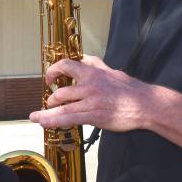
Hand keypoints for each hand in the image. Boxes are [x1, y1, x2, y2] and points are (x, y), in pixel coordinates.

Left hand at [29, 55, 150, 131]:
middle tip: (48, 103)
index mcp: (93, 72)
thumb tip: (83, 58)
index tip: (50, 79)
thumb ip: (95, 64)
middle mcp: (89, 86)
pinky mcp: (94, 116)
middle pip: (61, 91)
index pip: (66, 65)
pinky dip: (54, 121)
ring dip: (46, 114)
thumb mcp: (111, 70)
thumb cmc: (130, 89)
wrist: (145, 105)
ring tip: (36, 117)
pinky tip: (44, 123)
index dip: (53, 70)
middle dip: (50, 98)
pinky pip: (69, 119)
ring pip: (62, 107)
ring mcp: (90, 101)